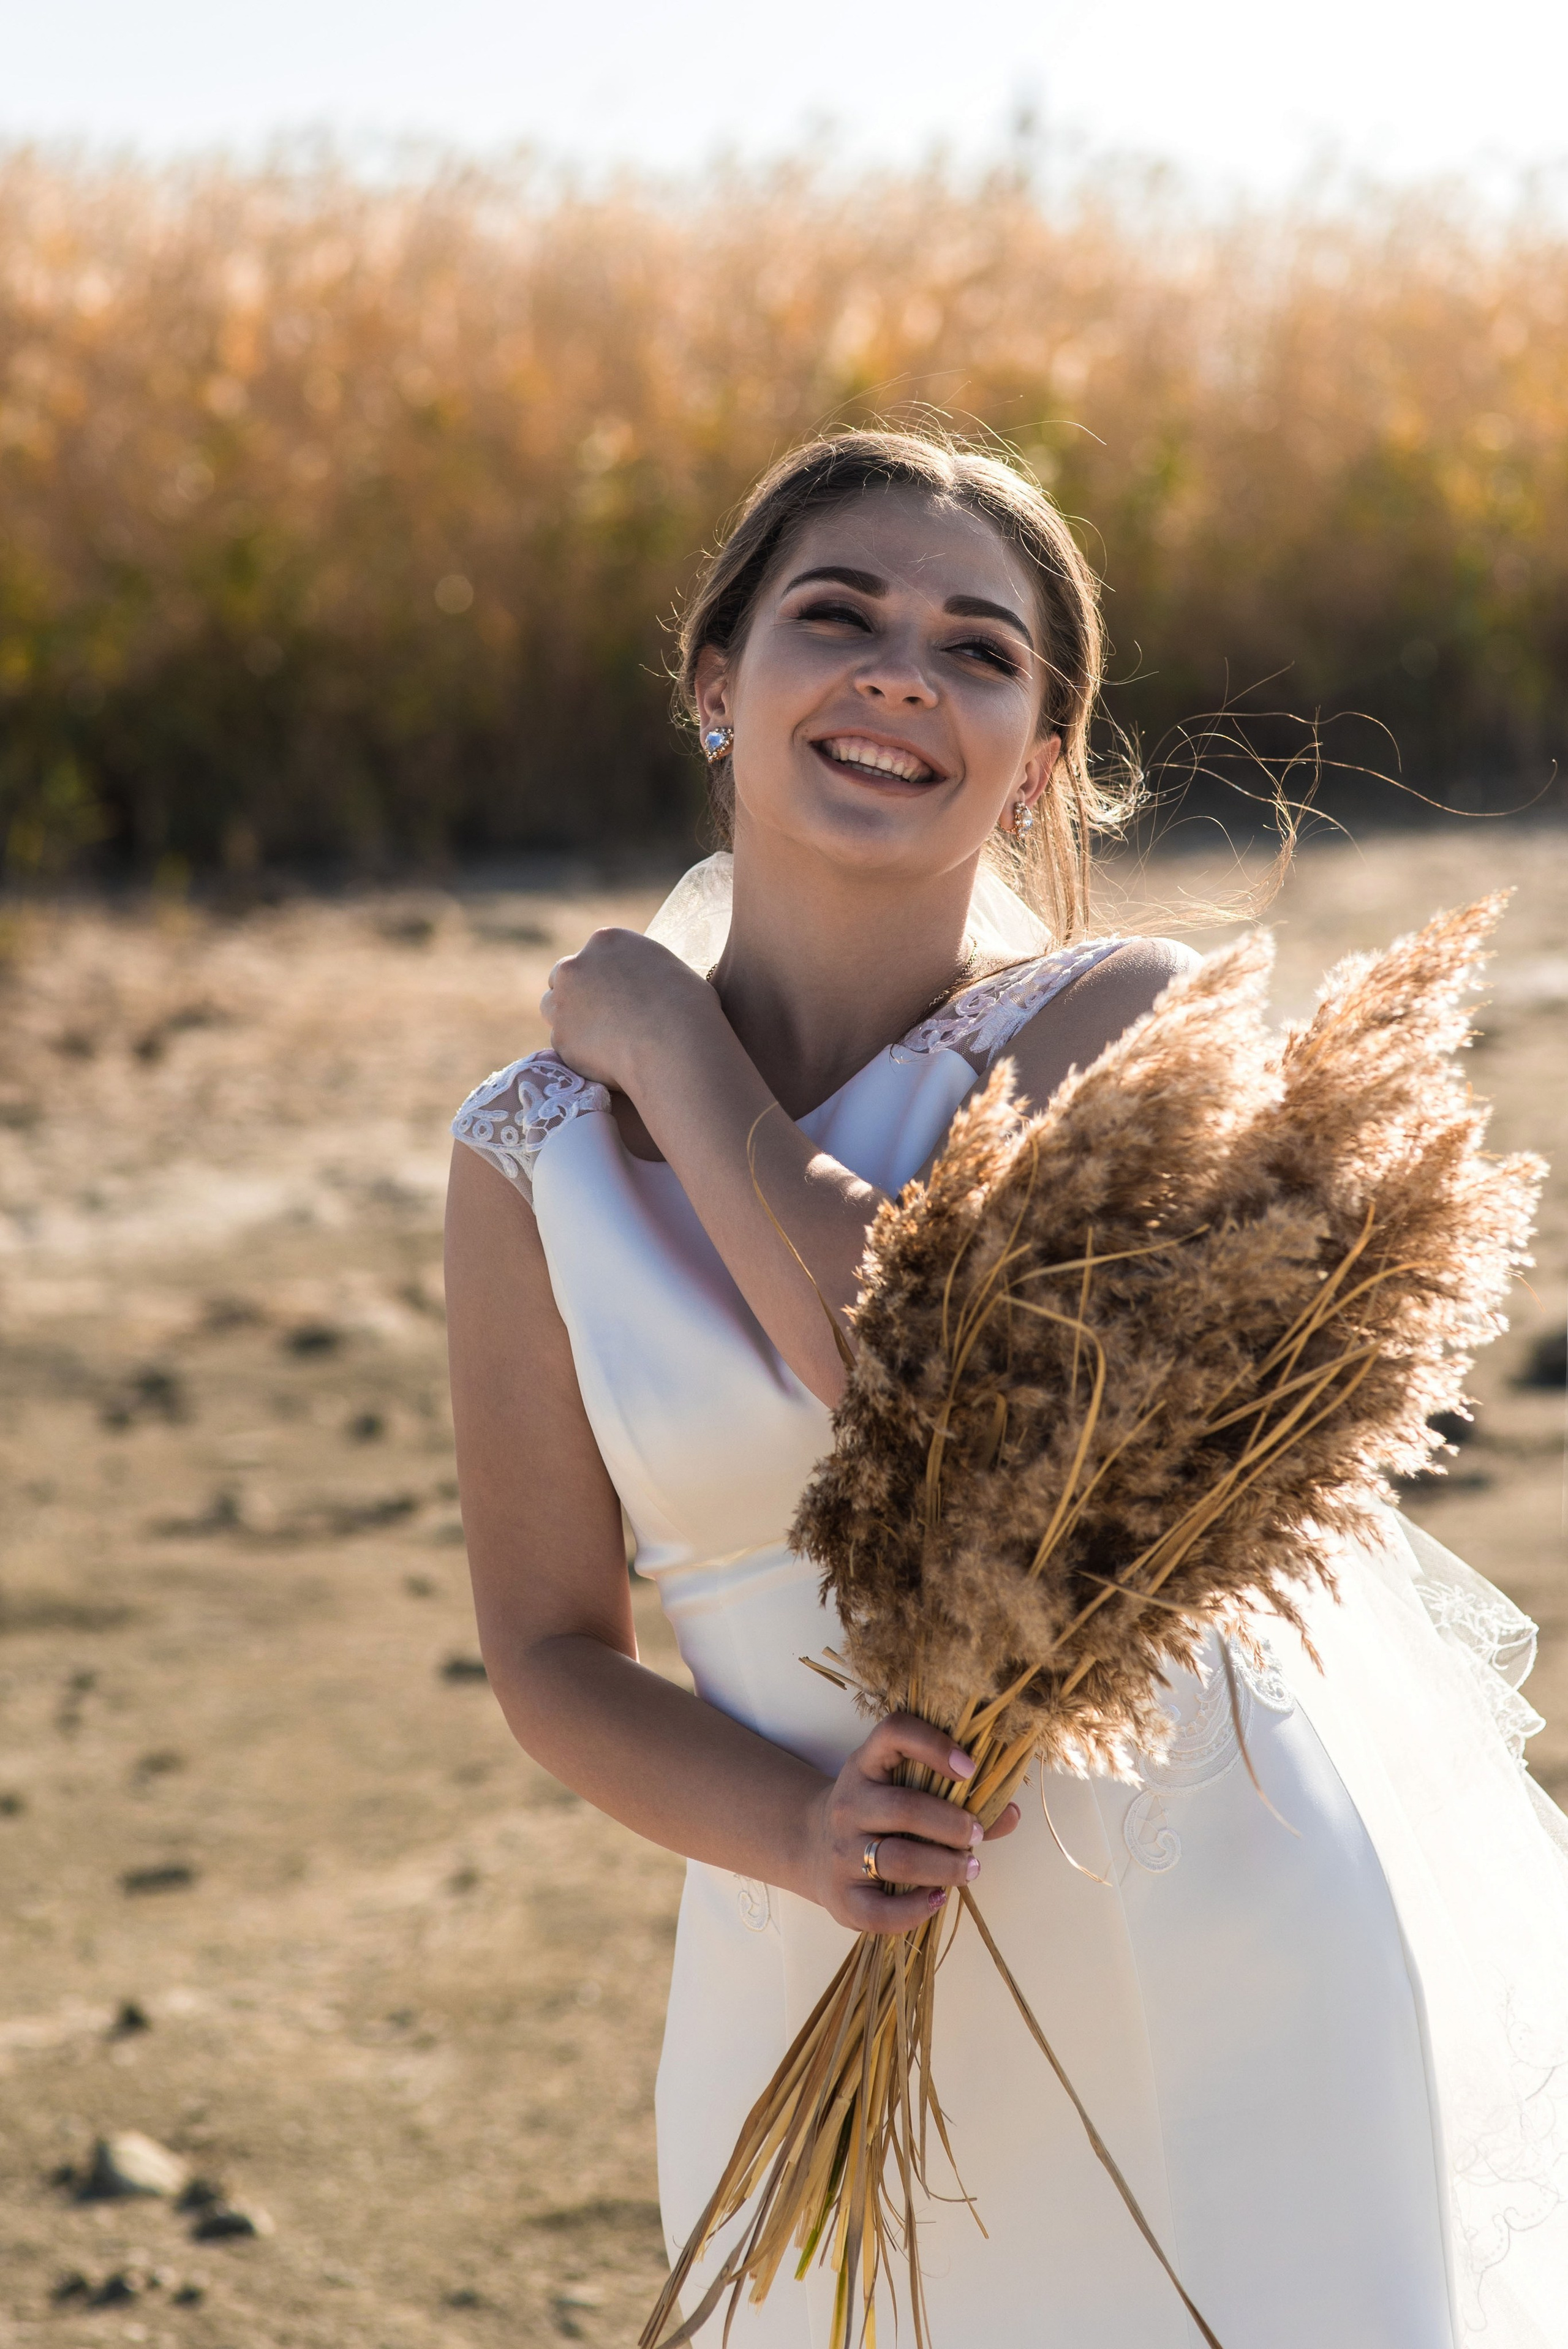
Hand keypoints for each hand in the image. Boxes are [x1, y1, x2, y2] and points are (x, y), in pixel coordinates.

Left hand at [541, 928, 716, 1093]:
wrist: (674, 1045)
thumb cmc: (686, 1006)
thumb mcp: (667, 969)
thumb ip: (640, 969)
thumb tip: (639, 982)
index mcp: (607, 940)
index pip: (593, 955)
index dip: (603, 976)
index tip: (615, 995)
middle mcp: (576, 965)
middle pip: (564, 977)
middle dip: (578, 994)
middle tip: (603, 1017)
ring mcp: (562, 1002)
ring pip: (554, 1008)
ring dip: (570, 1019)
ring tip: (602, 1039)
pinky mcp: (560, 1038)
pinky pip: (563, 1044)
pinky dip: (579, 1052)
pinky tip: (606, 1060)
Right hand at [804, 1713, 1021, 1933]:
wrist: (812, 1846)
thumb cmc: (877, 1815)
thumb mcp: (904, 1790)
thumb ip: (959, 1800)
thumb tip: (1012, 1813)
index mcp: (866, 1765)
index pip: (894, 1733)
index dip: (934, 1744)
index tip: (970, 1768)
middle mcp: (849, 1803)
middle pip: (905, 1808)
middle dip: (953, 1824)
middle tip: (977, 1833)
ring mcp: (841, 1851)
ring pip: (898, 1859)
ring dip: (945, 1867)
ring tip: (970, 1869)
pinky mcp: (841, 1897)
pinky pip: (881, 1912)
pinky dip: (917, 1909)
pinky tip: (937, 1898)